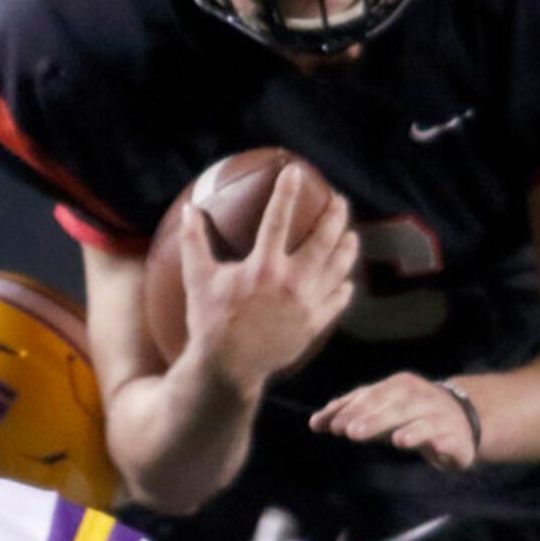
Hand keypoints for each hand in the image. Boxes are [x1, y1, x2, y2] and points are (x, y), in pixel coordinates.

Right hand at [180, 173, 358, 394]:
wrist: (228, 369)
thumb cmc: (209, 322)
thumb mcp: (198, 280)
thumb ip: (194, 242)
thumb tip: (188, 208)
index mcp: (262, 268)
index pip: (278, 219)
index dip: (287, 192)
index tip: (296, 171)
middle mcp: (291, 283)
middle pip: (322, 239)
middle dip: (334, 215)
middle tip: (338, 200)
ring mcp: (307, 305)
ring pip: (337, 268)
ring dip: (347, 247)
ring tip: (350, 235)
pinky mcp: (314, 325)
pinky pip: (336, 301)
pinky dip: (343, 288)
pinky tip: (346, 281)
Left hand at [310, 372, 479, 469]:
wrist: (459, 421)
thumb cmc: (409, 416)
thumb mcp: (380, 412)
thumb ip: (350, 414)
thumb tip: (315, 422)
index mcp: (399, 386)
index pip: (371, 395)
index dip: (351, 408)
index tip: (329, 425)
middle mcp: (421, 397)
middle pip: (395, 406)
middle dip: (373, 418)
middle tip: (350, 432)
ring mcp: (440, 415)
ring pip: (422, 420)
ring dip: (408, 428)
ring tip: (394, 440)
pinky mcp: (456, 436)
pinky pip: (447, 437)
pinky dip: (438, 440)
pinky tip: (431, 446)